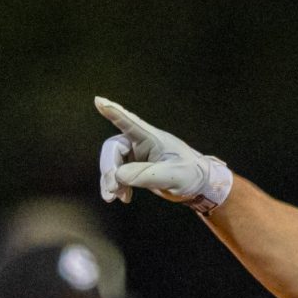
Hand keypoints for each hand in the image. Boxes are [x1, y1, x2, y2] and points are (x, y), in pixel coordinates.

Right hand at [95, 97, 232, 211]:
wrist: (198, 184)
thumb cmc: (190, 174)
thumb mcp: (172, 176)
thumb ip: (146, 175)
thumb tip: (119, 176)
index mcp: (151, 138)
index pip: (129, 122)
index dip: (113, 112)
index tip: (99, 100)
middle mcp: (141, 142)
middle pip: (113, 148)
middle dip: (109, 169)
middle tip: (113, 189)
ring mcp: (137, 155)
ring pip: (112, 162)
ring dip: (110, 180)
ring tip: (115, 197)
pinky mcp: (135, 167)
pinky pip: (117, 173)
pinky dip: (116, 186)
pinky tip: (123, 197)